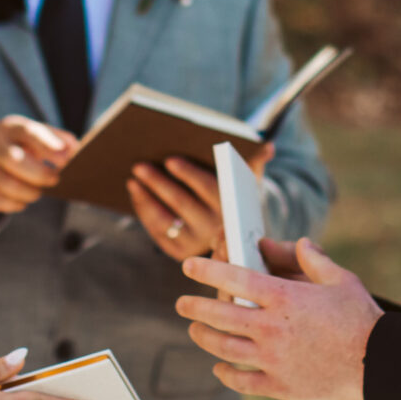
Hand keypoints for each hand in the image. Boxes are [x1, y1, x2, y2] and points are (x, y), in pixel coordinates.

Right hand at [0, 116, 77, 213]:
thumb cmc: (17, 143)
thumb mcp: (34, 134)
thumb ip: (58, 139)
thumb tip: (76, 150)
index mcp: (9, 127)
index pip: (29, 133)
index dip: (49, 147)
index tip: (66, 161)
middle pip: (15, 160)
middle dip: (39, 174)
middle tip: (54, 180)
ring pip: (8, 185)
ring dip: (30, 193)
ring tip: (37, 192)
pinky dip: (16, 204)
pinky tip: (22, 200)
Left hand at [128, 143, 270, 261]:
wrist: (233, 235)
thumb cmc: (236, 197)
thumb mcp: (248, 182)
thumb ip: (255, 161)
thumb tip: (268, 146)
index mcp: (230, 208)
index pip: (208, 188)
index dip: (188, 174)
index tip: (170, 160)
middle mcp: (214, 230)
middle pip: (182, 203)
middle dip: (159, 183)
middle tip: (139, 166)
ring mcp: (196, 245)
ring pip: (165, 220)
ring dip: (145, 198)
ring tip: (132, 180)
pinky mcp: (179, 253)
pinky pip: (157, 231)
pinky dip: (144, 212)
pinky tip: (136, 194)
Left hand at [176, 238, 379, 399]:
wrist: (380, 365)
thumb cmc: (363, 319)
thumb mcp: (341, 279)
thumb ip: (312, 259)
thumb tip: (295, 242)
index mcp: (285, 298)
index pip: (234, 279)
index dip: (207, 270)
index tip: (188, 266)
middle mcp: (272, 328)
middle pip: (219, 315)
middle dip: (194, 307)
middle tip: (182, 304)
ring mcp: (273, 360)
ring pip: (223, 347)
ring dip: (203, 337)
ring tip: (195, 330)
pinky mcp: (279, 387)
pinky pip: (241, 381)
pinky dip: (225, 373)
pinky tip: (219, 366)